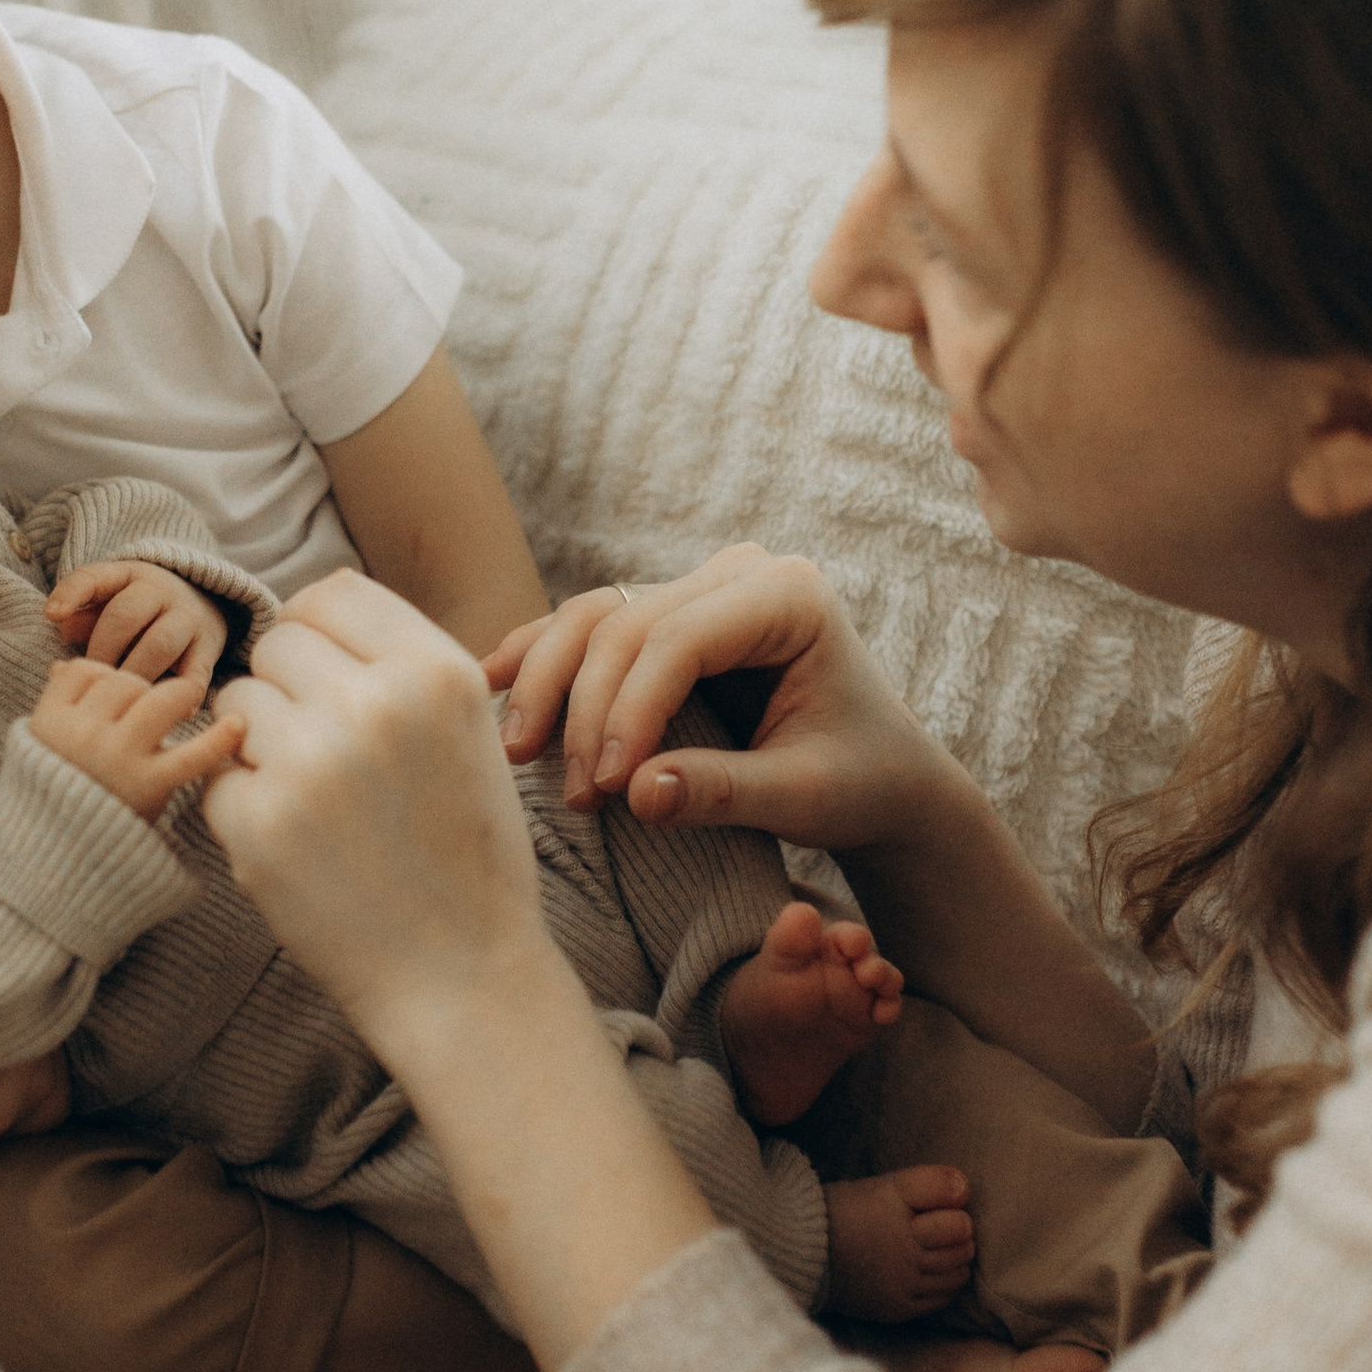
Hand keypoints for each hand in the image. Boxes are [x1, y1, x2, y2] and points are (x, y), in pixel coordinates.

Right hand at [30, 655, 242, 822]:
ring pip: (155, 699)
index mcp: (49, 723)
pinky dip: (218, 740)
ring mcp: (117, 758)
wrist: (60, 855)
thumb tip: (61, 665)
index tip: (108, 702)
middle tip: (140, 719)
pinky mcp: (150, 784)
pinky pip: (191, 755)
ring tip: (181, 709)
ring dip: (173, 699)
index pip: (85, 671)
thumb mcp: (42, 746)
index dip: (102, 679)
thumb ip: (55, 703)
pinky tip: (238, 725)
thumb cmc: (57, 791)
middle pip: (123, 682)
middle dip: (137, 691)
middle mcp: (82, 736)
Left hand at [45, 559, 230, 705]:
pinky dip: (181, 695)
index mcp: (128, 575)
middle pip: (125, 615)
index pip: (95, 577)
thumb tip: (62, 628)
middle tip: (91, 679)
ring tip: (120, 697)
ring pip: (160, 644)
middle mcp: (161, 591)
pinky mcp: (209, 647)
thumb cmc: (143, 610)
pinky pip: (196, 673)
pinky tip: (164, 712)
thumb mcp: (112, 601)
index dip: (71, 593)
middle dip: (102, 650)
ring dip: (134, 673)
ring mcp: (188, 618)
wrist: (206, 602)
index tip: (51, 615)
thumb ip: (85, 615)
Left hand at [203, 570, 558, 1063]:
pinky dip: (243, 804)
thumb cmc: (464, 849)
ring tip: (318, 799)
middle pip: (278, 644)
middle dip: (290, 691)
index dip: (321, 635)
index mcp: (437, 672)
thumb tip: (310, 604)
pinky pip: (216, 774)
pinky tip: (299, 842)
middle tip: (328, 755)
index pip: (332, 593)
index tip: (331, 681)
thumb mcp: (470, 730)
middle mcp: (374, 706)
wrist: (462, 973)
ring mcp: (310, 766)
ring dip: (261, 742)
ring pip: (238, 703)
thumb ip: (398, 659)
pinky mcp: (257, 826)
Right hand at [486, 547, 944, 850]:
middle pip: (626, 623)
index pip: (680, 639)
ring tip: (517, 752)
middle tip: (573, 796)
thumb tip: (637, 794)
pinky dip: (541, 655)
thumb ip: (724, 792)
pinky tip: (490, 680)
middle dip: (586, 709)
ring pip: (595, 616)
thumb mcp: (804, 797)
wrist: (881, 778)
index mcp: (789, 594)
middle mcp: (740, 573)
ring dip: (547, 681)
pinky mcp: (668, 617)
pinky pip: (590, 626)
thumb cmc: (858, 784)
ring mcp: (699, 588)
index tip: (607, 789)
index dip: (630, 710)